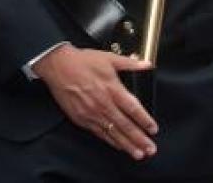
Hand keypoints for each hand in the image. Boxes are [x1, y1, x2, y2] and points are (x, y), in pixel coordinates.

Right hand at [32, 43, 156, 159]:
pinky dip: (111, 141)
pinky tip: (119, 146)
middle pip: (125, 125)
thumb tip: (147, 65)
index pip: (132, 108)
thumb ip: (130, 63)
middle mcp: (103, 104)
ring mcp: (92, 114)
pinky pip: (99, 134)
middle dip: (139, 139)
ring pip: (113, 133)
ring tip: (138, 154)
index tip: (153, 129)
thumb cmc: (83, 61)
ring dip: (127, 145)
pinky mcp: (82, 119)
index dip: (144, 120)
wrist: (59, 67)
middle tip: (150, 149)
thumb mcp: (109, 58)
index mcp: (112, 88)